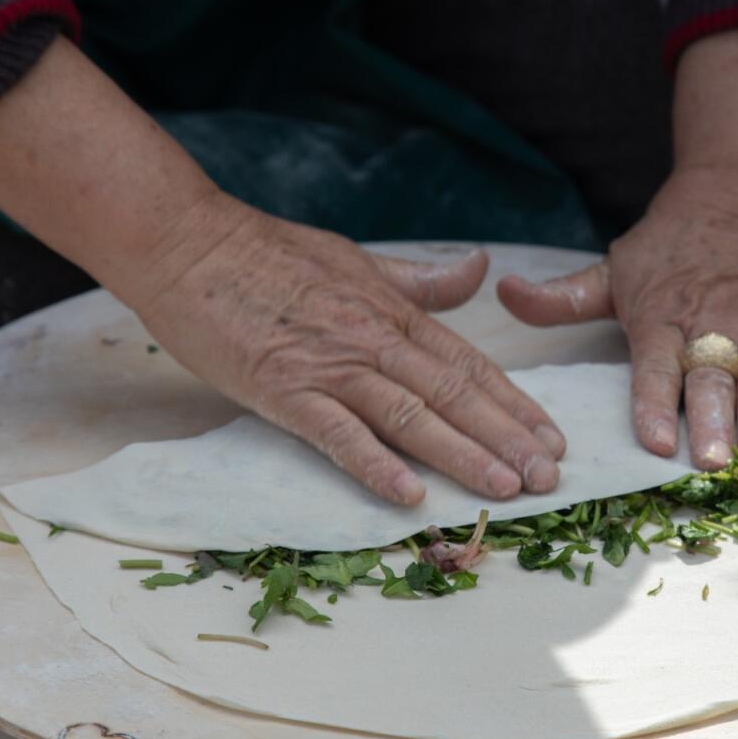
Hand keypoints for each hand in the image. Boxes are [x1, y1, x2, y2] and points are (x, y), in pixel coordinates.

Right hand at [134, 194, 565, 504]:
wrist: (187, 243)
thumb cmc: (268, 254)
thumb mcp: (357, 259)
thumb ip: (420, 280)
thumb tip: (479, 270)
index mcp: (392, 311)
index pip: (468, 364)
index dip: (514, 403)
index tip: (551, 437)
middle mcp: (373, 338)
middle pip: (453, 393)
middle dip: (506, 438)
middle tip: (549, 478)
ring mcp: (330, 364)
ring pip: (410, 416)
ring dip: (461, 454)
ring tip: (505, 488)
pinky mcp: (283, 388)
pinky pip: (338, 433)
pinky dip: (374, 464)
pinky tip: (409, 495)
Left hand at [497, 167, 737, 469]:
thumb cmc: (670, 243)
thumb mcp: (613, 267)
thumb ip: (561, 297)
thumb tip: (503, 293)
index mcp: (662, 316)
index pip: (655, 367)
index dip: (653, 403)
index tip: (653, 440)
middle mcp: (712, 325)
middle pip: (712, 380)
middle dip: (714, 422)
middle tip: (714, 464)